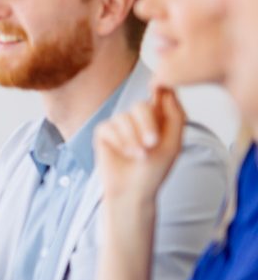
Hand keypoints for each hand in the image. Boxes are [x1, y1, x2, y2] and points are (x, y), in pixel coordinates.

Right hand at [93, 87, 184, 203]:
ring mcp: (119, 125)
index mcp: (157, 119)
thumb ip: (175, 116)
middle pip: (141, 106)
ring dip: (133, 138)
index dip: (159, 89)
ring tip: (139, 155)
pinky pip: (109, 127)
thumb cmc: (154, 171)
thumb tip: (168, 90)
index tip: (159, 88)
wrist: (134, 191)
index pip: (158, 96)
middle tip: (152, 143)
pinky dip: (120, 141)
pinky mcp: (104, 133)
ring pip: (124, 117)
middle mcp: (137, 119)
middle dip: (146, 124)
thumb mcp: (173, 144)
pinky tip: (125, 154)